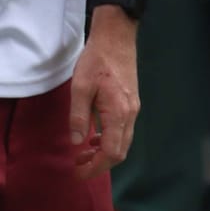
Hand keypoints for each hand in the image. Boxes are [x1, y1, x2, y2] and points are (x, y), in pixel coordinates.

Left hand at [70, 11, 138, 175]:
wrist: (117, 37)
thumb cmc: (96, 60)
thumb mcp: (80, 86)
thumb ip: (78, 116)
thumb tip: (77, 142)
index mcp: (118, 113)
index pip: (110, 152)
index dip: (95, 167)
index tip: (78, 173)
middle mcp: (129, 114)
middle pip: (119, 152)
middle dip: (99, 164)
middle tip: (78, 166)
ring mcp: (133, 109)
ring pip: (122, 142)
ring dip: (104, 153)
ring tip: (82, 154)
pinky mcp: (130, 103)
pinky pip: (122, 131)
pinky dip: (108, 140)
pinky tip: (93, 137)